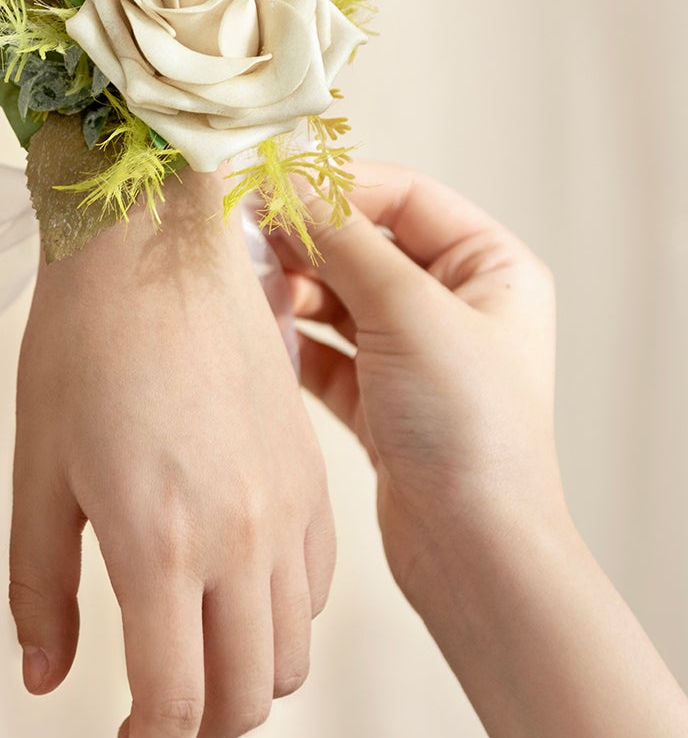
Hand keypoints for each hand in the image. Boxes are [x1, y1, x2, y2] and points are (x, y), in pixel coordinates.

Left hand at [13, 172, 334, 737]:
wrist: (157, 242)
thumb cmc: (78, 345)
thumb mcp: (35, 469)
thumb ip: (39, 586)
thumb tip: (45, 682)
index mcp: (158, 543)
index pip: (168, 708)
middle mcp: (239, 538)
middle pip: (240, 699)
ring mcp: (286, 507)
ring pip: (289, 654)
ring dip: (241, 691)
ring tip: (187, 679)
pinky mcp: (310, 474)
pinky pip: (315, 589)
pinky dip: (279, 627)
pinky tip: (232, 605)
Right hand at [270, 161, 561, 600]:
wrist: (475, 553)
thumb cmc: (468, 430)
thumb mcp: (407, 311)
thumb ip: (342, 241)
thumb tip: (285, 183)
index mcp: (492, 268)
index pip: (404, 197)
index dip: (336, 187)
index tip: (269, 185)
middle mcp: (460, 306)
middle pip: (366, 246)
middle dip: (305, 242)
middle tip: (244, 240)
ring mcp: (419, 357)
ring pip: (341, 300)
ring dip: (294, 292)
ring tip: (248, 293)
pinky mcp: (383, 405)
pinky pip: (327, 353)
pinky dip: (293, 343)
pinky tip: (257, 339)